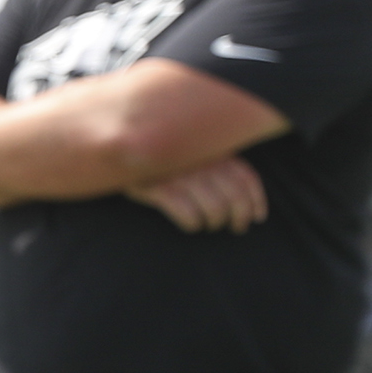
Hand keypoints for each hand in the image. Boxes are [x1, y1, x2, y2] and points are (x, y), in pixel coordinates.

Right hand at [125, 154, 266, 232]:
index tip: (257, 218)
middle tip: (234, 228)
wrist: (114, 144)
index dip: (256, 201)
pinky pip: (187, 214)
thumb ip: (214, 160)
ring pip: (214, 209)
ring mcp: (179, 173)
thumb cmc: (158, 151)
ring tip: (208, 225)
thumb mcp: (189, 148)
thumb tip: (242, 190)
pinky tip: (190, 224)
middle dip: (238, 218)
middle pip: (234, 198)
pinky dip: (193, 224)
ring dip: (214, 223)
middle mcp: (199, 159)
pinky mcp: (156, 187)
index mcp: (211, 148)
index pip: (246, 177)